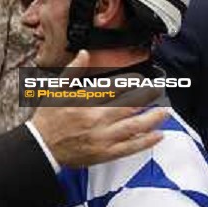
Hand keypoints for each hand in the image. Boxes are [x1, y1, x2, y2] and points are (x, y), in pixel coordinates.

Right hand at [32, 50, 165, 166]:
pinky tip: (158, 135)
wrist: (42, 147)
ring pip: (135, 126)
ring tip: (165, 111)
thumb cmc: (48, 119)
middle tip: (159, 90)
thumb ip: (72, 71)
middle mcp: (97, 118)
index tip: (141, 78)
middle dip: (148, 96)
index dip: (131, 81)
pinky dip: (146, 141)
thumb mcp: (56, 90)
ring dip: (153, 118)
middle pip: (130, 105)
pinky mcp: (105, 152)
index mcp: (85, 101)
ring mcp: (103, 137)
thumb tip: (85, 53)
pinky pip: (130, 147)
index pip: (115, 87)